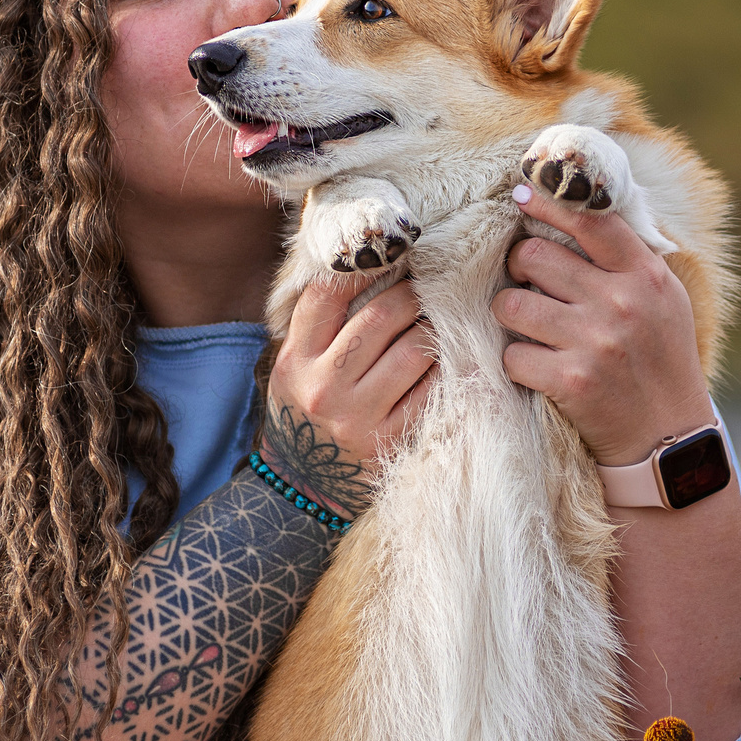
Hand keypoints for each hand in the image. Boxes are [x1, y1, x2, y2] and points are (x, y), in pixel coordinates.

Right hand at [262, 274, 437, 519]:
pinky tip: (447, 359)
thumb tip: (364, 267)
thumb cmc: (304, 409)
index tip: (385, 256)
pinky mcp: (388, 442)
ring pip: (412, 352)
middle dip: (410, 296)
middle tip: (426, 288)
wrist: (303, 483)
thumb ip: (319, 324)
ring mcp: (358, 418)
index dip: (359, 267)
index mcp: (296, 360)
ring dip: (432, 329)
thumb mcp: (293, 366)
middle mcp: (324, 387)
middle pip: (379, 318)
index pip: (325, 297)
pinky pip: (429, 393)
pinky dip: (444, 370)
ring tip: (439, 321)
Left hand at [492, 184, 713, 468]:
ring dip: (511, 314)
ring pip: (512, 303)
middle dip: (521, 268)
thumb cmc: (660, 360)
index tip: (522, 194)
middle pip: (534, 256)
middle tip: (530, 284)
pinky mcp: (571, 381)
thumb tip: (573, 212)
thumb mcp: (663, 300)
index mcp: (645, 276)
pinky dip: (517, 361)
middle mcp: (621, 302)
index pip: (590, 221)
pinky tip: (539, 367)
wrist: (668, 438)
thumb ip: (626, 259)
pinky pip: (512, 354)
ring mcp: (595, 342)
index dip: (548, 201)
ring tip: (530, 326)